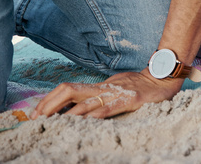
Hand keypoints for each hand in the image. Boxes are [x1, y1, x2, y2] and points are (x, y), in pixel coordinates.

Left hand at [31, 69, 183, 118]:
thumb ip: (101, 96)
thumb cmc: (141, 85)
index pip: (68, 89)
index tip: (35, 112)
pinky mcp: (130, 99)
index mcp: (99, 86)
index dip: (49, 99)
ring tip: (52, 123)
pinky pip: (109, 108)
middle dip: (49, 103)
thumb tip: (80, 108)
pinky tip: (84, 123)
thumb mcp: (117, 88)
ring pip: (85, 101)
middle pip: (69, 90)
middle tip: (35, 118)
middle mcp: (103, 88)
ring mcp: (116, 93)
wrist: (165, 76)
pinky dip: (94, 115)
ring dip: (66, 113)